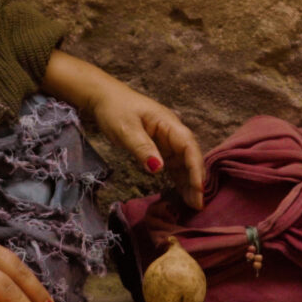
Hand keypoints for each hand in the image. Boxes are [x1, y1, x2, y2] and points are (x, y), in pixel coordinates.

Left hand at [45, 52, 207, 208]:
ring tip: (191, 204)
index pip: (189, 147)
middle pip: (190, 157)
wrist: (103, 97)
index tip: (197, 189)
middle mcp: (172, 132)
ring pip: (183, 163)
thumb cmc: (115, 109)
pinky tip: (180, 193)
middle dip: (195, 179)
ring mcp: (166, 140)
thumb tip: (159, 169)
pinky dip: (177, 178)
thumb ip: (142, 148)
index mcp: (169, 123)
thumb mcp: (126, 130)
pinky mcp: (158, 147)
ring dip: (188, 182)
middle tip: (197, 204)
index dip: (195, 168)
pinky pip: (172, 164)